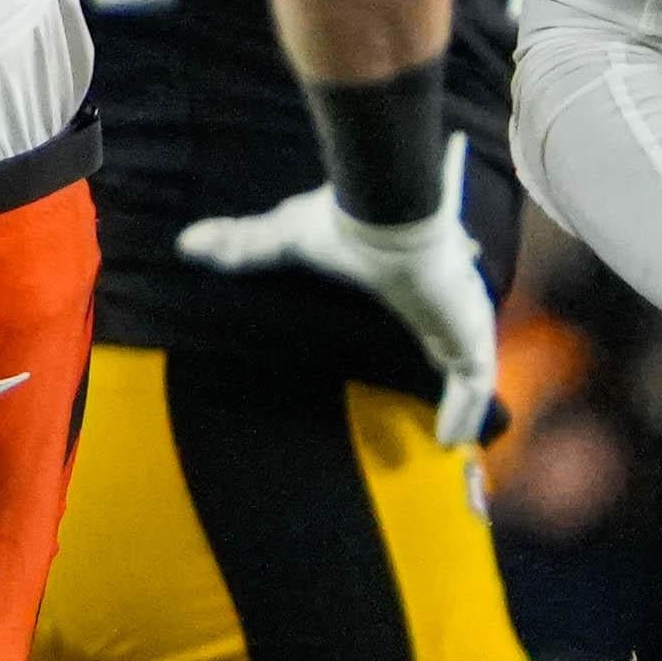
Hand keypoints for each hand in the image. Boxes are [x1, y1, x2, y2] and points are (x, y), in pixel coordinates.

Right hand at [177, 169, 507, 447]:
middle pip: (460, 337)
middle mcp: (447, 295)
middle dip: (458, 361)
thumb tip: (186, 243)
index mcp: (413, 274)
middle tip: (451, 390)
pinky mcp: (470, 336)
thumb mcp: (282, 239)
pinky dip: (464, 413)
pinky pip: (475, 387)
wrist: (382, 221)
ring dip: (466, 402)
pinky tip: (452, 439)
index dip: (436, 325)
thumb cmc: (341, 227)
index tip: (436, 348)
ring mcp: (464, 316)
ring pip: (473, 368)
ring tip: (453, 435)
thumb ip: (242, 246)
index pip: (433, 300)